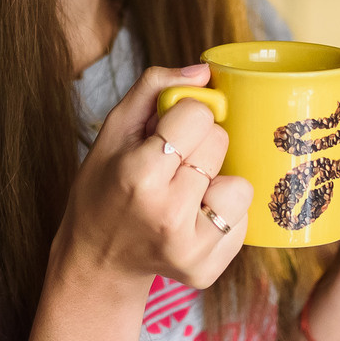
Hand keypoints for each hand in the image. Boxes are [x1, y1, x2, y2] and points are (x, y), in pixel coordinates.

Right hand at [54, 64, 252, 291]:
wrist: (97, 262)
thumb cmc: (104, 189)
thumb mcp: (113, 132)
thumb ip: (154, 89)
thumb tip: (204, 71)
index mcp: (139, 175)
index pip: (198, 114)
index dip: (184, 116)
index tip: (165, 132)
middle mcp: (168, 214)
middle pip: (220, 143)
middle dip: (200, 145)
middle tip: (171, 164)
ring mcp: (191, 248)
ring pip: (240, 185)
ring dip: (218, 181)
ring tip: (186, 193)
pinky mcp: (208, 270)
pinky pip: (242, 219)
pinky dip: (222, 213)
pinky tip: (192, 219)